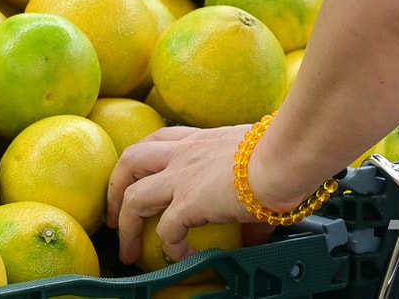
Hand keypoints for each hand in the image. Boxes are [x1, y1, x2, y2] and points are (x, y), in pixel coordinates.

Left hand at [106, 125, 271, 265]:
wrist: (285, 155)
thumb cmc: (283, 151)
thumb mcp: (260, 162)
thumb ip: (252, 194)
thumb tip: (259, 230)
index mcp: (200, 138)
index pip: (159, 139)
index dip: (143, 159)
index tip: (138, 179)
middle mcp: (184, 152)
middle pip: (129, 161)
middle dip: (114, 188)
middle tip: (113, 216)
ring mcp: (182, 175)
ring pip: (133, 197)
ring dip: (125, 225)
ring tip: (127, 250)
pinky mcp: (189, 201)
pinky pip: (167, 231)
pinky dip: (169, 248)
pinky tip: (180, 260)